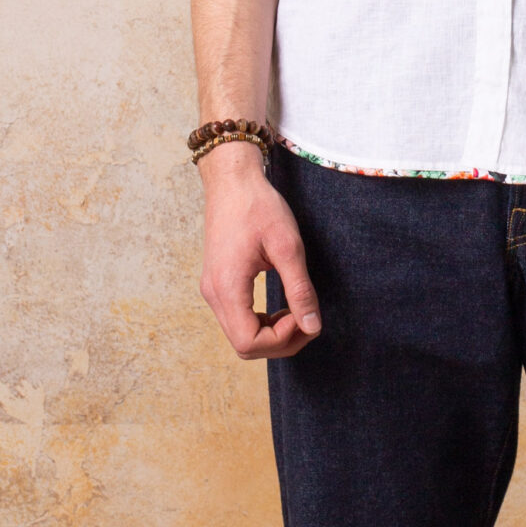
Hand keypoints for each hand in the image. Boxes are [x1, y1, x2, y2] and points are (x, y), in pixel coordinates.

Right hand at [197, 142, 322, 358]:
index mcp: (227, 287)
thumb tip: (312, 327)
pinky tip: (281, 306)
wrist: (233, 181)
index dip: (282, 339)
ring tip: (296, 311)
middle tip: (307, 319)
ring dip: (272, 333)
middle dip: (280, 341)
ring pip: (240, 335)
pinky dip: (262, 322)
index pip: (249, 342)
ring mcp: (213, 290)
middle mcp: (214, 294)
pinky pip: (238, 319)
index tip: (303, 315)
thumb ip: (300, 290)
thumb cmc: (259, 207)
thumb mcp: (288, 246)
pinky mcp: (218, 284)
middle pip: (244, 345)